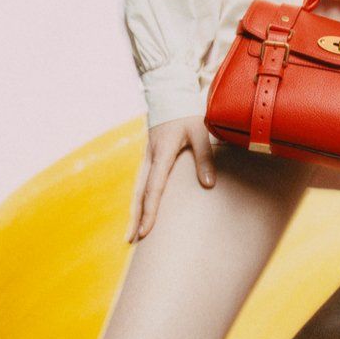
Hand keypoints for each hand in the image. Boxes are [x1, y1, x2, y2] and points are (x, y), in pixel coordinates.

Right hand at [127, 116, 214, 241]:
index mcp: (161, 154)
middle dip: (135, 219)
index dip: (150, 212)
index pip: (153, 189)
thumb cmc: (187, 114)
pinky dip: (139, 201)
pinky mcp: (148, 158)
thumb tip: (208, 185)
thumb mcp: (201, 132)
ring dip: (135, 212)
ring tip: (132, 236)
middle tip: (131, 243)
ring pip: (137, 190)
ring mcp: (146, 159)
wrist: (170, 95)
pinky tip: (140, 213)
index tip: (146, 232)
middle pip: (139, 194)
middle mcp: (149, 159)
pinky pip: (141, 184)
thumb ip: (205, 157)